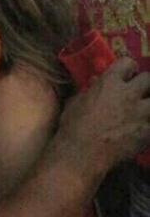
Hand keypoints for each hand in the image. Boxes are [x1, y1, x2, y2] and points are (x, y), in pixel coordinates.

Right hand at [58, 59, 149, 173]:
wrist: (82, 153)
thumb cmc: (74, 124)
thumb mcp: (77, 100)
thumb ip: (91, 89)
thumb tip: (96, 82)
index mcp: (110, 82)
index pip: (128, 63)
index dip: (128, 68)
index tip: (126, 74)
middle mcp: (129, 94)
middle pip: (149, 79)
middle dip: (144, 84)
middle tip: (138, 92)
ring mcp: (141, 113)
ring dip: (148, 104)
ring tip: (141, 110)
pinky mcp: (147, 133)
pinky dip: (147, 125)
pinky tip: (140, 129)